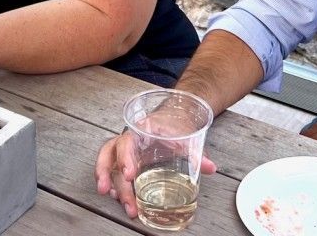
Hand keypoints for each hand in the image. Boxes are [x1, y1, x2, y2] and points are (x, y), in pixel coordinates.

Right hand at [95, 125, 216, 218]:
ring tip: (111, 197)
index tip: (129, 174)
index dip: (125, 158)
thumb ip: (197, 154)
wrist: (173, 119)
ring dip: (107, 180)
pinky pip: (113, 170)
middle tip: (107, 190)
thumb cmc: (175, 127)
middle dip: (106, 172)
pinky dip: (112, 183)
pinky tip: (116, 196)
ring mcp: (125, 150)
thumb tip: (210, 167)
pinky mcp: (126, 161)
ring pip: (107, 162)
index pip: (127, 141)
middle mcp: (128, 139)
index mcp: (141, 130)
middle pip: (110, 153)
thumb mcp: (186, 137)